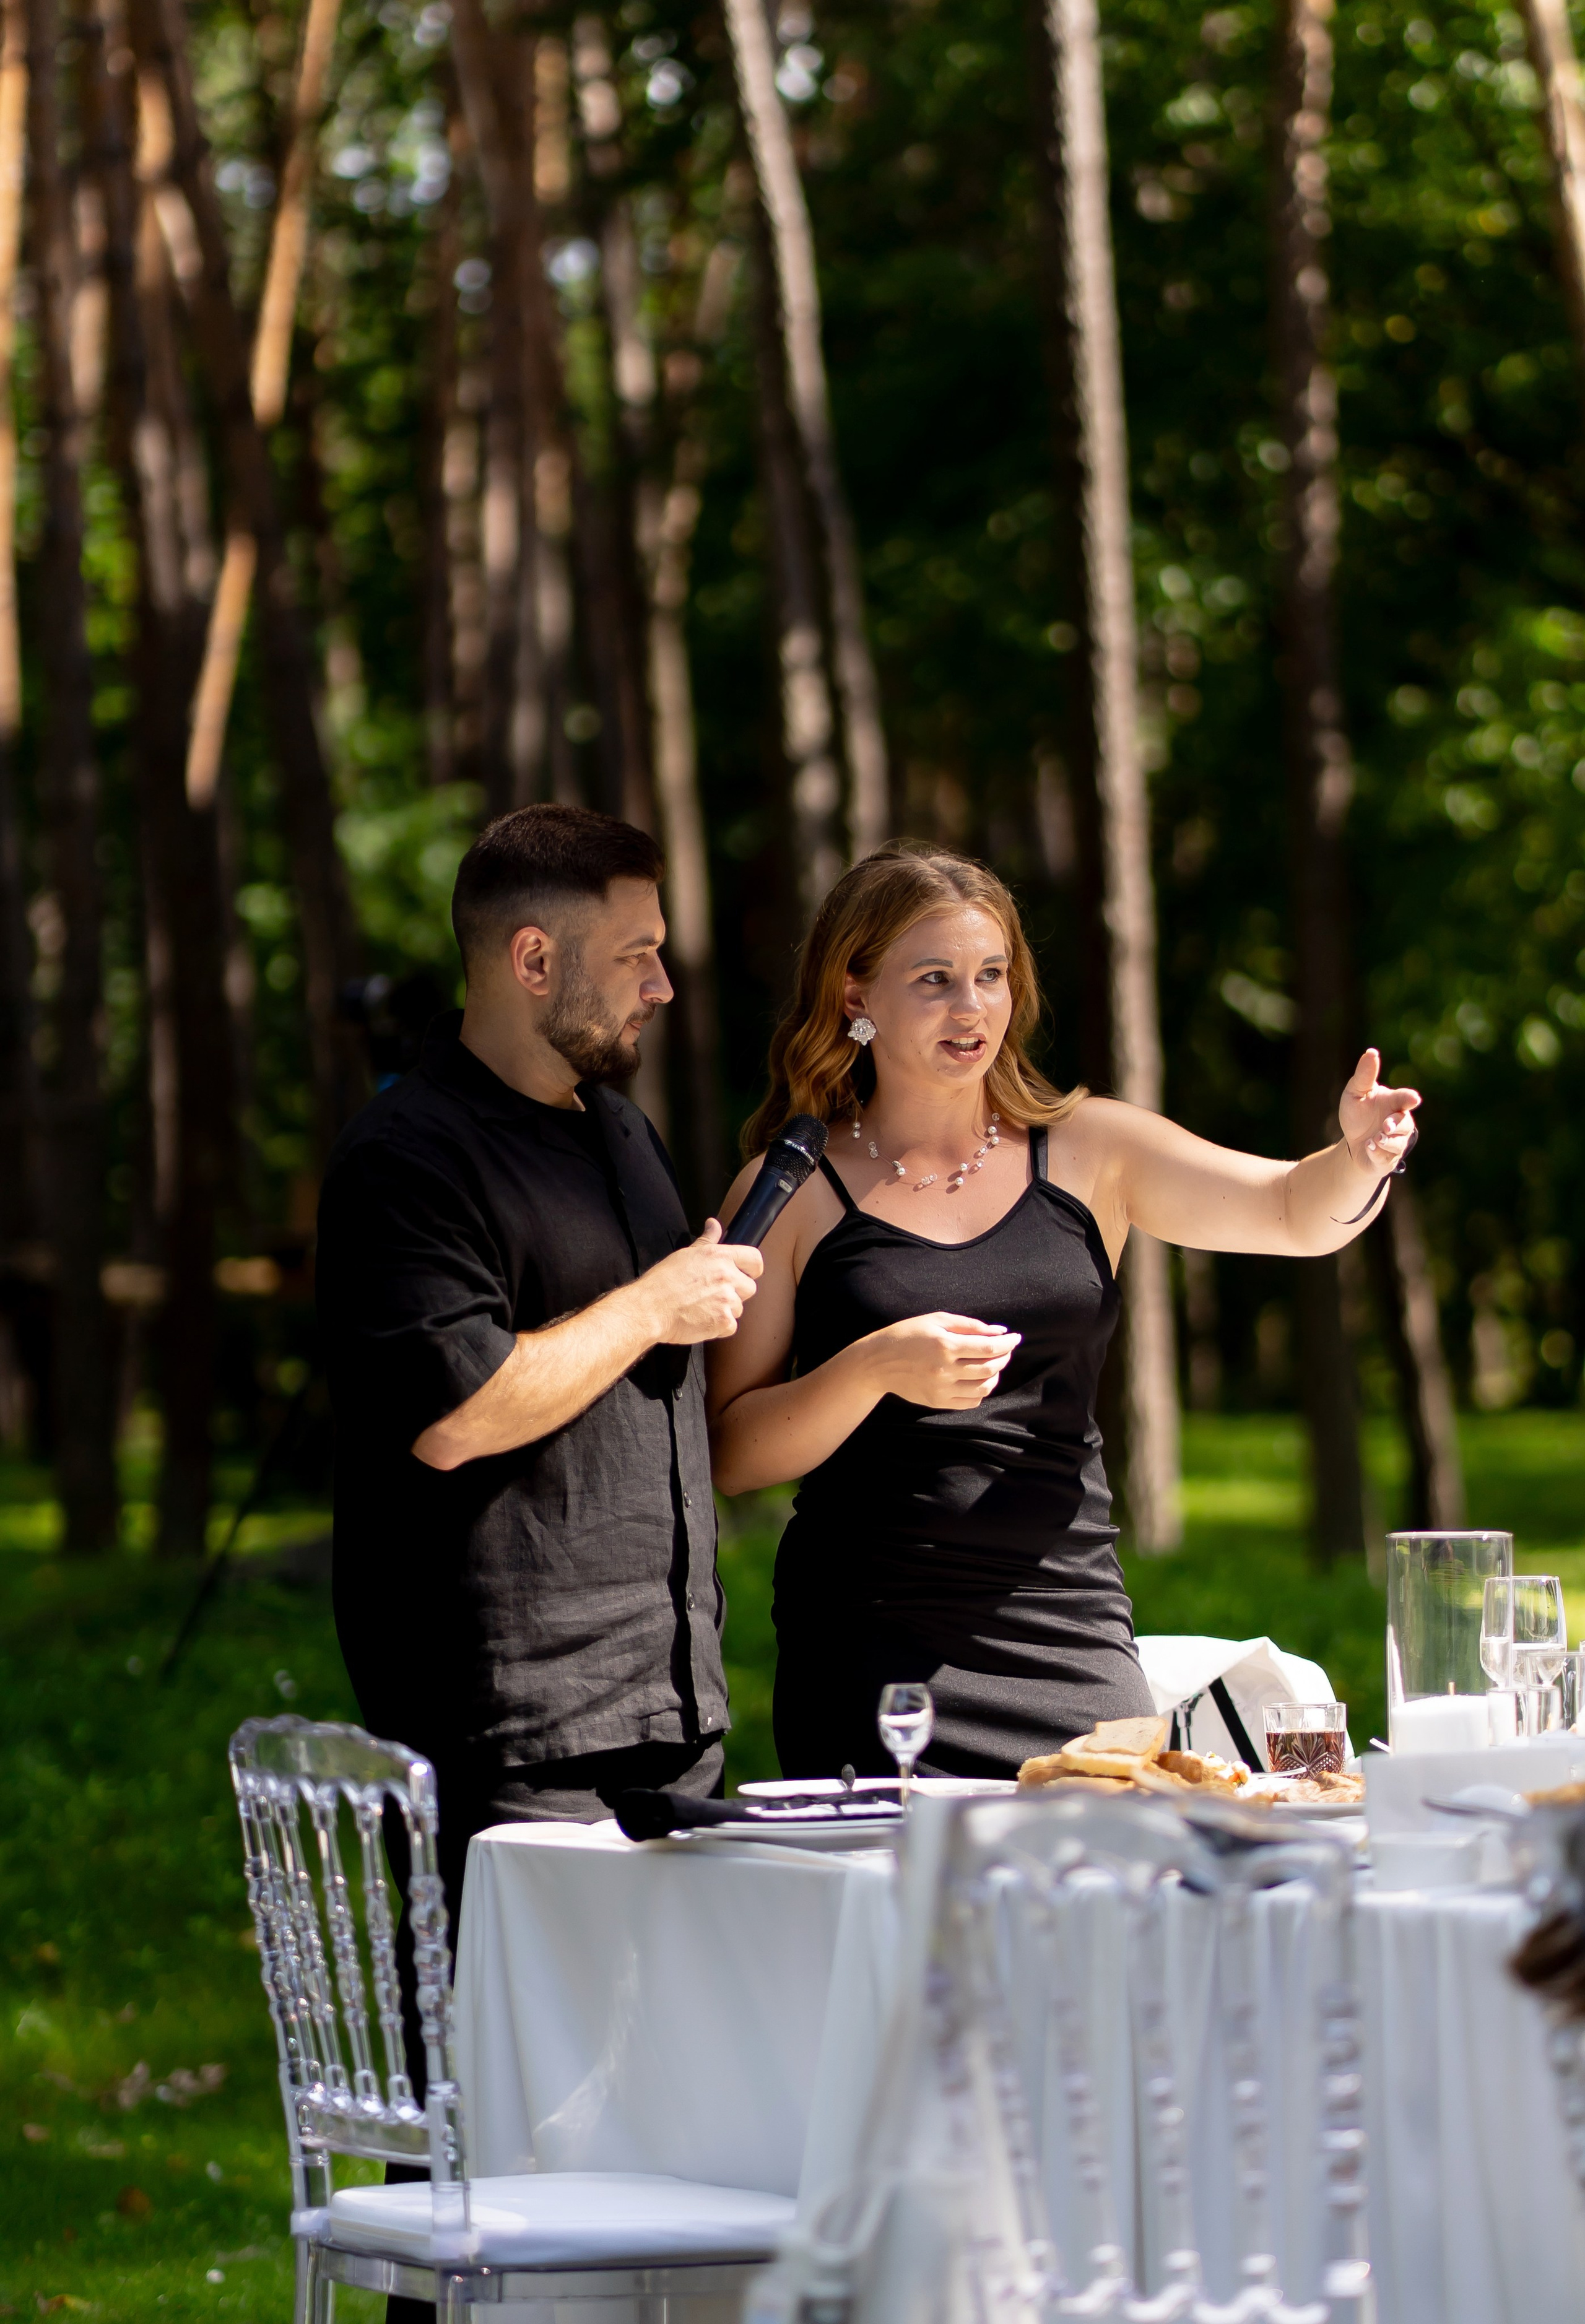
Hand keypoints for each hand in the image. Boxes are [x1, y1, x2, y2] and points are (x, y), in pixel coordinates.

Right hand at [644, 1219, 762, 1344]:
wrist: (651, 1308)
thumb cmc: (664, 1281)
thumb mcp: (686, 1254)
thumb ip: (707, 1240)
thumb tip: (714, 1224)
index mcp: (720, 1257)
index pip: (754, 1259)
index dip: (753, 1269)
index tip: (746, 1274)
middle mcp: (727, 1277)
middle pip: (750, 1288)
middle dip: (736, 1293)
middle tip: (714, 1295)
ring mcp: (727, 1300)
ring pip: (739, 1308)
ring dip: (725, 1311)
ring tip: (702, 1308)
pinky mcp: (723, 1321)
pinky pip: (731, 1326)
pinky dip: (719, 1327)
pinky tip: (701, 1320)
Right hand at [863, 1312, 1021, 1409]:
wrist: (877, 1362)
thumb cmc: (907, 1334)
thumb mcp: (936, 1320)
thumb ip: (970, 1325)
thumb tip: (1000, 1331)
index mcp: (945, 1346)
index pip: (989, 1347)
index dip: (1008, 1343)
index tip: (1016, 1338)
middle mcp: (944, 1370)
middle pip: (990, 1368)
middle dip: (1004, 1357)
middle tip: (1005, 1349)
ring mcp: (941, 1389)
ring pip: (984, 1388)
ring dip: (995, 1376)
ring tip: (993, 1364)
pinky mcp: (937, 1402)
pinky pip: (970, 1402)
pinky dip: (981, 1392)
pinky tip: (978, 1380)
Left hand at [1339, 1048, 1420, 1175]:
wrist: (1351, 1144)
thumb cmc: (1357, 1115)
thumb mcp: (1355, 1093)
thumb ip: (1364, 1076)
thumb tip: (1371, 1052)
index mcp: (1394, 1103)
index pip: (1404, 1099)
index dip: (1408, 1099)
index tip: (1413, 1098)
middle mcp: (1399, 1123)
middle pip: (1405, 1123)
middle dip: (1396, 1125)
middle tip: (1386, 1125)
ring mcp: (1396, 1142)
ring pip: (1398, 1142)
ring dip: (1386, 1140)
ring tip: (1374, 1138)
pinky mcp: (1388, 1159)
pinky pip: (1386, 1157)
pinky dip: (1377, 1152)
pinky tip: (1369, 1147)